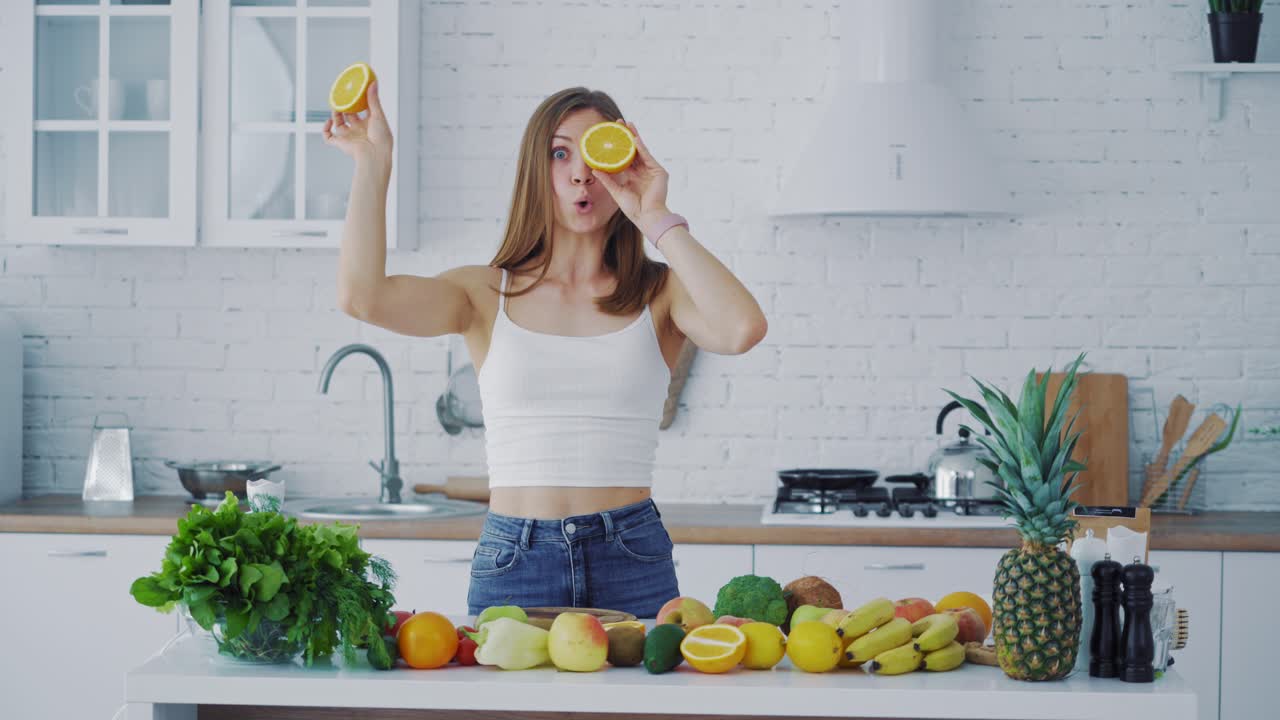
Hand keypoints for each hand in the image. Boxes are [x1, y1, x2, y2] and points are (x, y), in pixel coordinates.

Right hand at [322, 81, 392, 173]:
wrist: (375, 154)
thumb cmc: (381, 138)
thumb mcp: (378, 115)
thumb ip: (374, 99)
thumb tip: (373, 83)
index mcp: (370, 125)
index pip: (363, 111)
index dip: (358, 102)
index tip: (355, 91)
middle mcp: (359, 130)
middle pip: (349, 116)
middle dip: (345, 106)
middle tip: (343, 96)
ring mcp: (349, 137)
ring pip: (338, 124)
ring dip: (335, 114)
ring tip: (336, 105)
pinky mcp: (341, 143)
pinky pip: (328, 137)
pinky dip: (325, 129)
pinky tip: (329, 121)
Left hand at [590, 120, 670, 234]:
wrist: (648, 217)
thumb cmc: (634, 209)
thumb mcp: (617, 192)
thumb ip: (607, 180)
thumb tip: (594, 169)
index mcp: (633, 176)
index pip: (624, 157)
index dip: (618, 146)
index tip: (610, 135)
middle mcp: (642, 171)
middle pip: (633, 150)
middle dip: (626, 136)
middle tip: (618, 123)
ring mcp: (651, 170)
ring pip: (641, 149)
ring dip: (634, 136)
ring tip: (627, 125)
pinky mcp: (659, 172)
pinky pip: (648, 156)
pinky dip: (641, 148)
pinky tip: (634, 139)